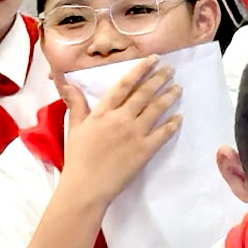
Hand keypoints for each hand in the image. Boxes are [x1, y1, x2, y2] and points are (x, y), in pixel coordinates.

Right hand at [57, 59, 181, 203]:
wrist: (86, 188)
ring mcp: (135, 134)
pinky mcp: (145, 150)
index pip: (124, 84)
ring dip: (169, 96)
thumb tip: (68, 83)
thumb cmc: (78, 158)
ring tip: (178, 88)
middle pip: (144, 93)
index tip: (152, 59)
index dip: (140, 69)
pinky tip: (179, 117)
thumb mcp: (75, 127)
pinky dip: (172, 123)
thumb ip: (76, 104)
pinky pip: (163, 133)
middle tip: (171, 69)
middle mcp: (121, 118)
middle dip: (159, 78)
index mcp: (103, 112)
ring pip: (156, 109)